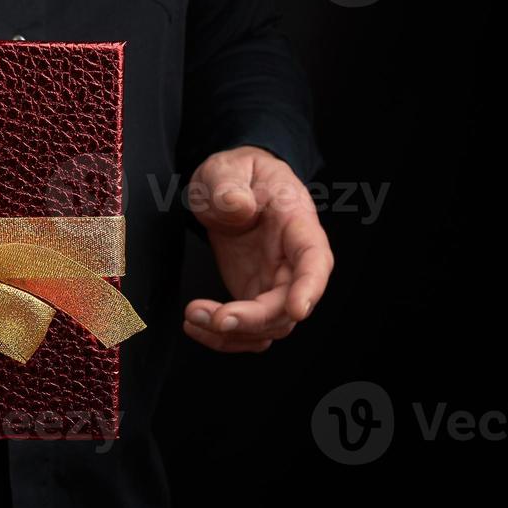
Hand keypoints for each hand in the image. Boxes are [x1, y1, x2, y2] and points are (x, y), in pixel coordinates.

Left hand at [183, 146, 334, 352]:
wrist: (228, 187)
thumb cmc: (237, 175)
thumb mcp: (227, 169)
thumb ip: (230, 185)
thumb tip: (238, 207)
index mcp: (297, 224)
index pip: (314, 260)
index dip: (310, 287)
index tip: (297, 309)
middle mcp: (293, 261)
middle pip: (288, 304)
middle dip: (254, 319)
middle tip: (215, 319)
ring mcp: (274, 283)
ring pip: (269, 326)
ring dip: (234, 333)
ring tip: (193, 317)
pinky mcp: (253, 296)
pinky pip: (248, 330)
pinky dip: (224, 338)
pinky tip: (195, 326)